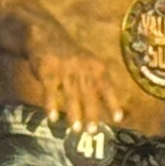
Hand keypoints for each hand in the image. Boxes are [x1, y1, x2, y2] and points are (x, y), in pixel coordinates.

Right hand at [17, 42, 133, 130]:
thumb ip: (97, 81)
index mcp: (95, 67)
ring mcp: (64, 69)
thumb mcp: (89, 63)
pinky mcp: (47, 70)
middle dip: (92, 113)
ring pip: (71, 94)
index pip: (107, 87)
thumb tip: (107, 104)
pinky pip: (50, 90)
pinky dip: (51, 104)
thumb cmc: (71, 55)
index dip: (113, 103)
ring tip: (76, 129)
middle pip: (89, 94)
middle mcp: (82, 68)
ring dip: (74, 112)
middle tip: (92, 131)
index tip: (118, 118)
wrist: (46, 34)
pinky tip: (52, 118)